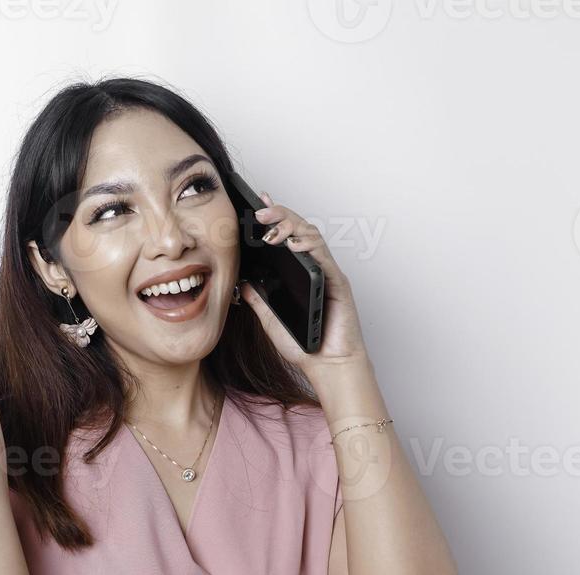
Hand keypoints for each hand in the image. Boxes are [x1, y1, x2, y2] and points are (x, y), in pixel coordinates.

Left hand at [240, 191, 369, 378]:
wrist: (326, 365)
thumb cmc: (305, 345)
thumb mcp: (270, 319)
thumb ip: (259, 299)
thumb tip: (242, 282)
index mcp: (299, 272)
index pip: (286, 237)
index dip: (274, 218)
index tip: (257, 204)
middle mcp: (314, 267)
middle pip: (299, 229)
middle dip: (280, 215)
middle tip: (260, 211)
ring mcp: (326, 273)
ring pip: (312, 236)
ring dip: (292, 227)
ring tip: (271, 228)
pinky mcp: (337, 282)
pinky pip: (324, 257)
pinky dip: (310, 247)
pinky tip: (294, 245)